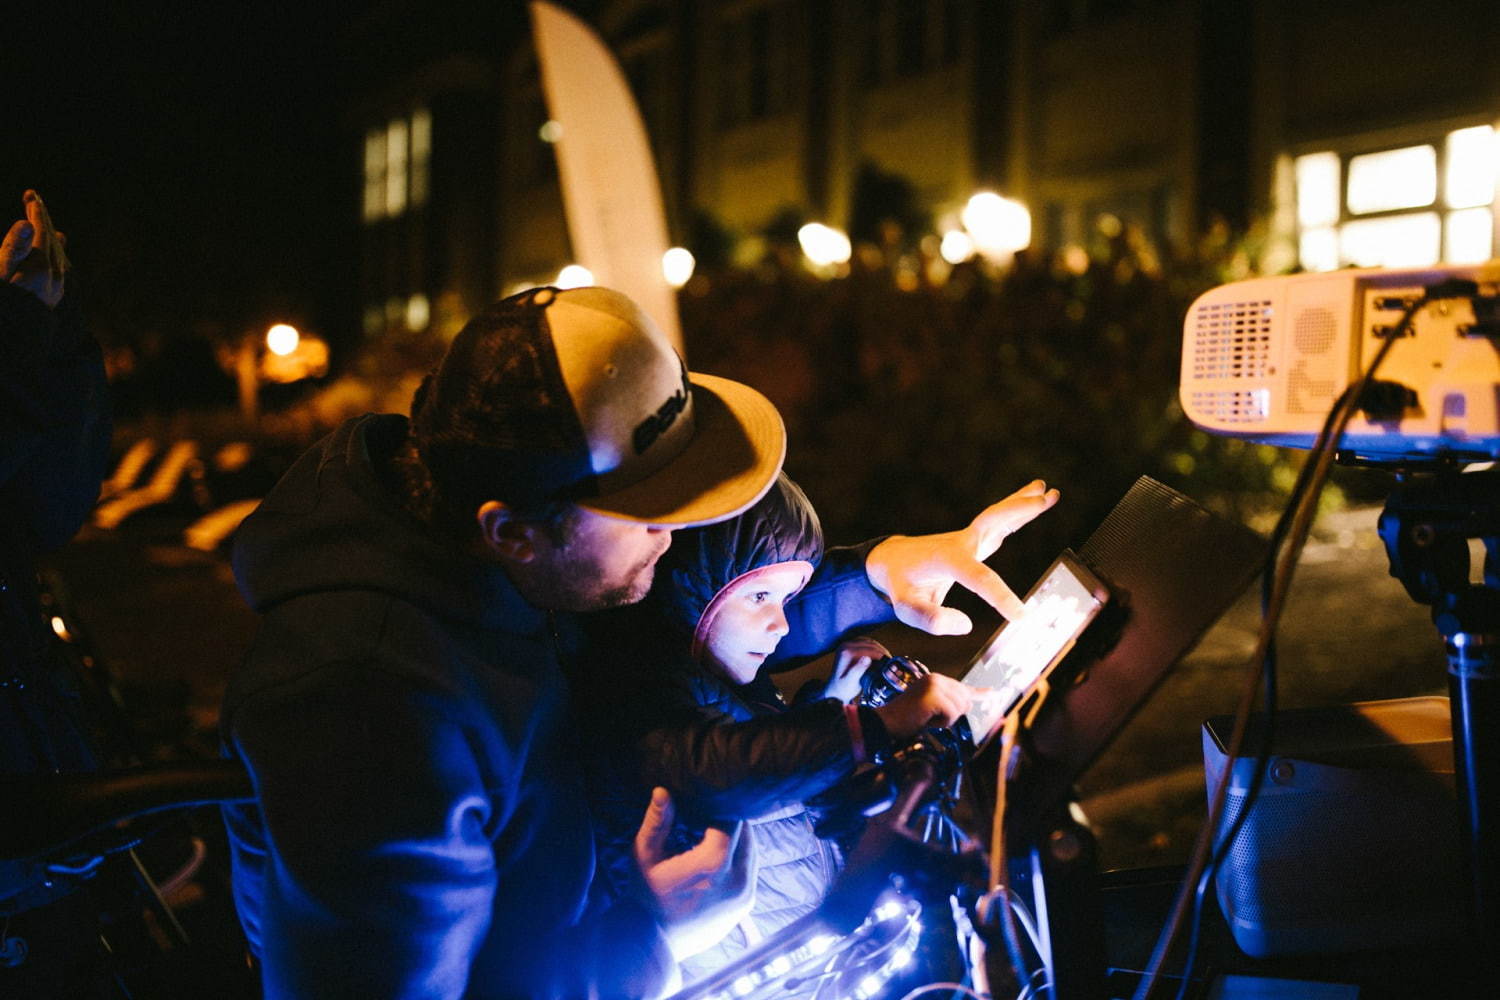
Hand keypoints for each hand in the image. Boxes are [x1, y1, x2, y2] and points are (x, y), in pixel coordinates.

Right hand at [2, 190, 67, 307]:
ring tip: (52, 228)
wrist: (16, 332)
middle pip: (50, 241)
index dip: (35, 214)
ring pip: (56, 256)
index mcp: (41, 266)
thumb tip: (26, 224)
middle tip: (35, 201)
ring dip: (50, 238)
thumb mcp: (3, 269)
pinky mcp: (52, 297)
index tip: (32, 197)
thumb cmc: (5, 299)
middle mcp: (54, 275)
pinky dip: (54, 256)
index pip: (40, 233)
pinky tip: (56, 256)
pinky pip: (58, 269)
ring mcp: (55, 287)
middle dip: (42, 220)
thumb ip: (15, 247)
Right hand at [634, 787, 756, 960]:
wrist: (653, 943)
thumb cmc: (646, 895)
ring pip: (752, 851)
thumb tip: (663, 790)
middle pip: (746, 833)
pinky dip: (740, 859)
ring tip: (716, 830)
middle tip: (712, 811)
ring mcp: (745, 894)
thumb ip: (657, 821)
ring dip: (738, 839)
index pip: (732, 819)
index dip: (721, 806)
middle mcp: (737, 878)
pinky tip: (721, 854)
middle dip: (731, 821)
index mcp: (714, 862)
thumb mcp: (645, 855)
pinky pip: (751, 871)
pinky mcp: (746, 905)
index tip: (710, 798)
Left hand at [823, 636, 889, 702]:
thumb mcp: (850, 682)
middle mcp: (845, 646)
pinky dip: (874, 649)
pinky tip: (879, 657)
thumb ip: (857, 670)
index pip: (869, 649)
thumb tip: (867, 658)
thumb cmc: (842, 689)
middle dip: (882, 651)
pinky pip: (865, 644)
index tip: (891, 662)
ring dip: (879, 649)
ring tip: (887, 659)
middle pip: (870, 644)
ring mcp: (847, 645)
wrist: (835, 691)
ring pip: (869, 642)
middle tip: (891, 661)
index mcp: (846, 652)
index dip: (881, 655)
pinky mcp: (849, 647)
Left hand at [865, 480, 1059, 633]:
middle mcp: (960, 543)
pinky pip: (1000, 522)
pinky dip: (1018, 509)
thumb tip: (965, 625)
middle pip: (991, 522)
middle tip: (1044, 500)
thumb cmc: (900, 584)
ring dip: (1023, 504)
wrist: (891, 560)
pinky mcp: (974, 540)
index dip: (1001, 597)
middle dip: (1017, 511)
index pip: (979, 578)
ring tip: (1050, 492)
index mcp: (946, 559)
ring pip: (998, 516)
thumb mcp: (905, 607)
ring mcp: (968, 538)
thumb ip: (930, 620)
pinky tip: (1039, 498)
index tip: (1021, 616)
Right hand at [872, 673, 975, 740]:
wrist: (885, 722)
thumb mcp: (931, 708)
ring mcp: (934, 686)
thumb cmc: (906, 718)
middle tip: (932, 718)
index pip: (962, 687)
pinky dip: (942, 723)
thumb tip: (970, 703)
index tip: (993, 693)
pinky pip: (952, 715)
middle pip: (965, 700)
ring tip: (927, 718)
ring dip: (946, 720)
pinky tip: (927, 720)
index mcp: (935, 679)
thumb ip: (949, 703)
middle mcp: (936, 679)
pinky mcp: (933, 696)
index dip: (979, 693)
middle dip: (953, 714)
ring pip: (959, 708)